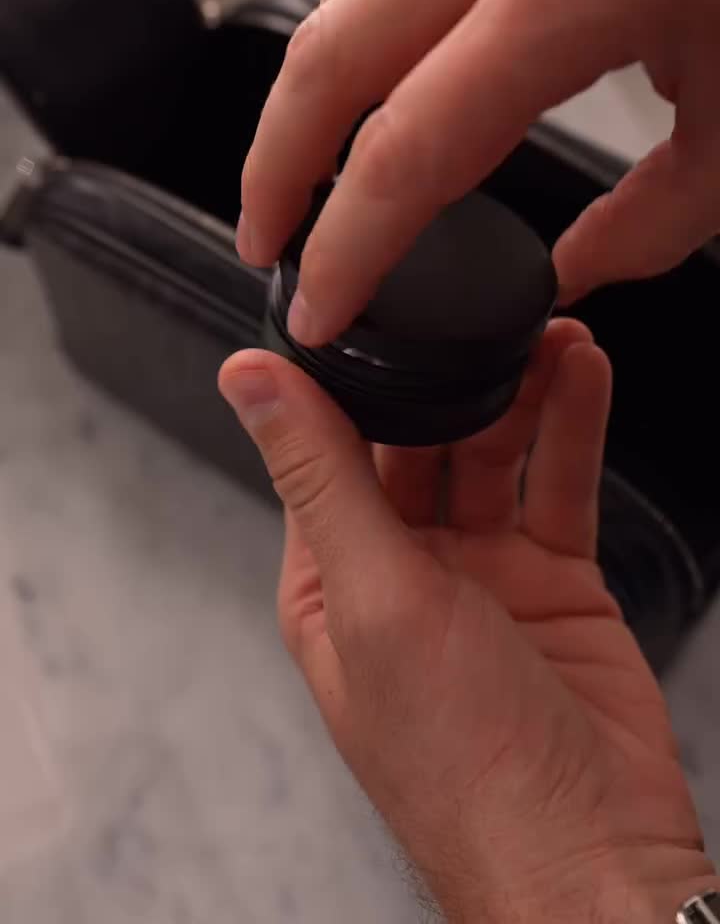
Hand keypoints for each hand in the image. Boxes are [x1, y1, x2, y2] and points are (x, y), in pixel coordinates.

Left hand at [220, 320, 716, 922]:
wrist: (592, 856)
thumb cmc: (465, 767)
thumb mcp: (375, 599)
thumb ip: (321, 476)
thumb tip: (246, 381)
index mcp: (333, 584)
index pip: (328, 453)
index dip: (350, 381)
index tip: (370, 308)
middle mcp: (404, 575)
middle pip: (418, 444)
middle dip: (448, 380)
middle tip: (478, 314)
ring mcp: (483, 578)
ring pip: (493, 454)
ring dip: (517, 391)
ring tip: (547, 330)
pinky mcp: (555, 581)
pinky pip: (559, 485)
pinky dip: (572, 426)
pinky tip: (581, 373)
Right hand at [239, 0, 719, 345]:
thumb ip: (652, 222)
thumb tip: (575, 272)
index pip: (408, 145)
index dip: (347, 245)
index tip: (319, 305)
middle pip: (330, 55)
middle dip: (276, 164)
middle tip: (264, 242)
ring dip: (309, 100)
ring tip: (302, 180)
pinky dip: (364, 45)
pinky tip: (373, 96)